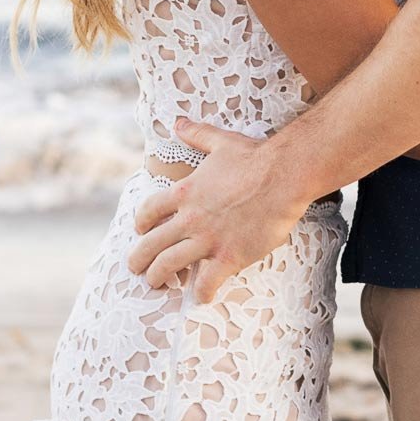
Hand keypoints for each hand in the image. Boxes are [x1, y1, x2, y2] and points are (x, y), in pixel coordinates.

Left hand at [125, 119, 312, 300]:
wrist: (283, 177)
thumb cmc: (255, 158)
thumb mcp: (221, 142)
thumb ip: (197, 134)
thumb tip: (179, 122)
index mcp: (185, 192)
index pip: (149, 210)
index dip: (141, 222)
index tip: (139, 230)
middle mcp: (190, 218)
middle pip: (151, 244)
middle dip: (139, 259)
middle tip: (135, 268)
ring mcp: (207, 239)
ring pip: (169, 265)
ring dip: (158, 277)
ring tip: (155, 284)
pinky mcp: (228, 257)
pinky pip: (206, 283)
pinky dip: (201, 293)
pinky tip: (201, 297)